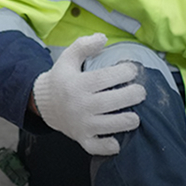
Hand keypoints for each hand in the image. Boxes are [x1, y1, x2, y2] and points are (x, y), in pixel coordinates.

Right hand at [32, 33, 145, 154]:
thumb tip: (103, 37)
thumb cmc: (62, 79)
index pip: (103, 78)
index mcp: (77, 84)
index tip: (133, 70)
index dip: (122, 73)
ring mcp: (80, 124)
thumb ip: (84, 46)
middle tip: (141, 92)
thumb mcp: (68, 58)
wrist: (44, 105)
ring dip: (124, 122)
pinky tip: (117, 143)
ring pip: (106, 126)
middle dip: (129, 96)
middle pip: (108, 102)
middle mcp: (79, 105)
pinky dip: (106, 148)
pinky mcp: (81, 139)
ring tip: (136, 118)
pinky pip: (94, 147)